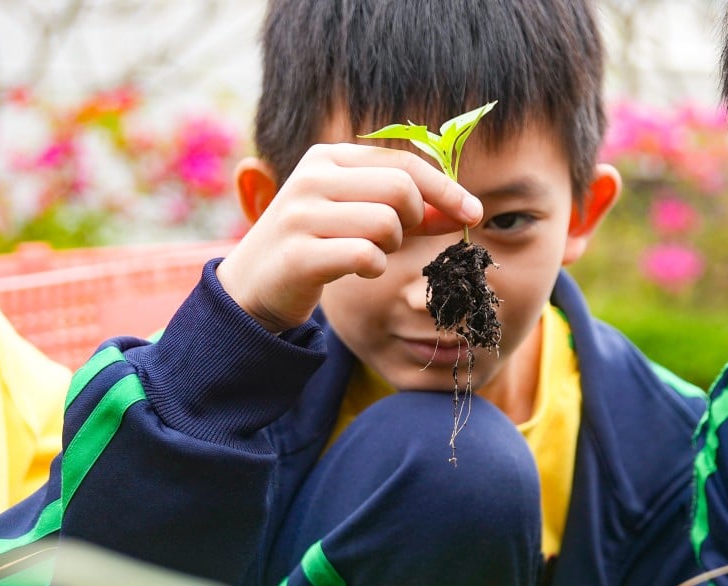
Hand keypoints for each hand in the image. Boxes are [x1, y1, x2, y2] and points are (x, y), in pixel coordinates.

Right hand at [217, 143, 482, 332]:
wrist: (254, 286)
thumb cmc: (320, 245)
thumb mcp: (361, 216)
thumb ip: (410, 210)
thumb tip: (466, 209)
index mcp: (329, 158)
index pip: (404, 163)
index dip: (446, 189)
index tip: (473, 213)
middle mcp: (312, 177)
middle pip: (401, 189)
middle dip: (415, 220)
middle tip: (396, 239)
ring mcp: (301, 213)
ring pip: (386, 223)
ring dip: (391, 247)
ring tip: (368, 253)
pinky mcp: (297, 253)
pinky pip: (365, 255)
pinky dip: (374, 266)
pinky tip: (359, 269)